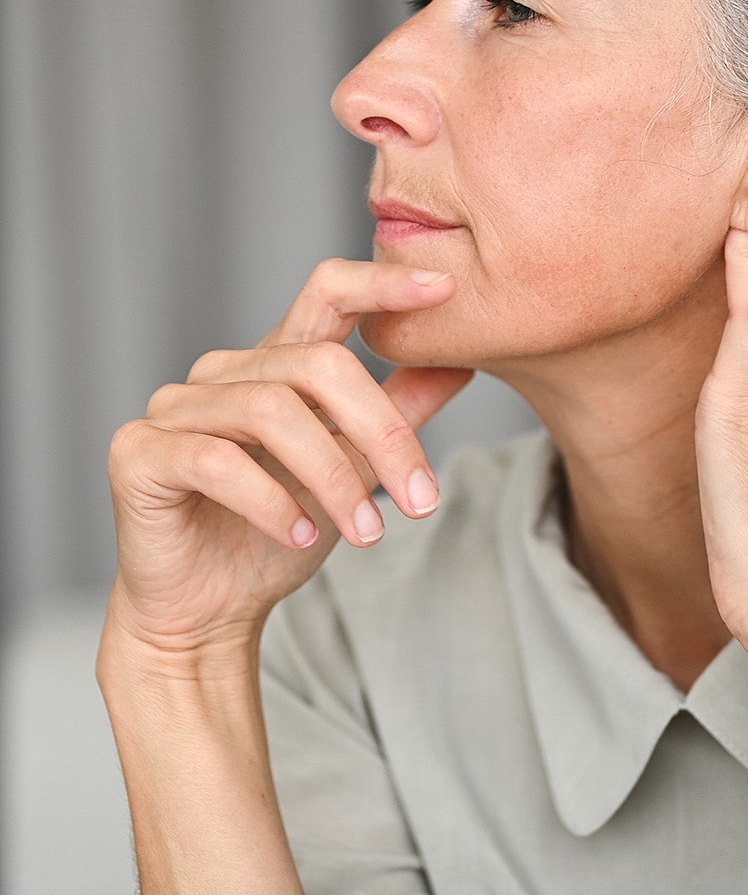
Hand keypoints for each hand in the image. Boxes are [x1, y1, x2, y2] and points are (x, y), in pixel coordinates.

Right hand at [103, 258, 471, 669]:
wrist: (209, 610)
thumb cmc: (280, 534)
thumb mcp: (357, 470)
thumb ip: (397, 414)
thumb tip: (460, 363)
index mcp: (277, 363)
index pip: (328, 293)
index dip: (382, 284)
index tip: (445, 288)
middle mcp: (224, 372)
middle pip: (318, 365)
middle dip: (382, 434)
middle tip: (421, 500)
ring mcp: (176, 407)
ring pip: (272, 412)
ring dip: (334, 478)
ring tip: (366, 535)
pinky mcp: (140, 452)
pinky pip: (215, 460)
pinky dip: (270, 502)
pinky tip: (300, 536)